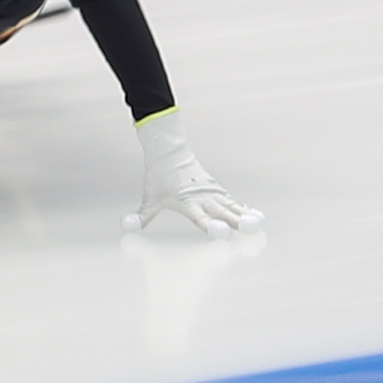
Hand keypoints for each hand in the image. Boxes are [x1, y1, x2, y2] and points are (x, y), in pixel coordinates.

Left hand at [124, 110, 262, 237]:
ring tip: (258, 224)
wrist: (169, 151)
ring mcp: (211, 191)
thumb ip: (141, 216)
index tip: (221, 232)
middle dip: (236, 221)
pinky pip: (231, 200)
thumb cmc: (159, 176)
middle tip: (250, 228)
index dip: (210, 225)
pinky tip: (252, 215)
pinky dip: (242, 207)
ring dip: (244, 214)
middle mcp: (201, 197)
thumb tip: (125, 226)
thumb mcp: (150, 198)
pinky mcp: (215, 187)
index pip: (200, 217)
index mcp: (186, 201)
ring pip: (230, 205)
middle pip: (222, 211)